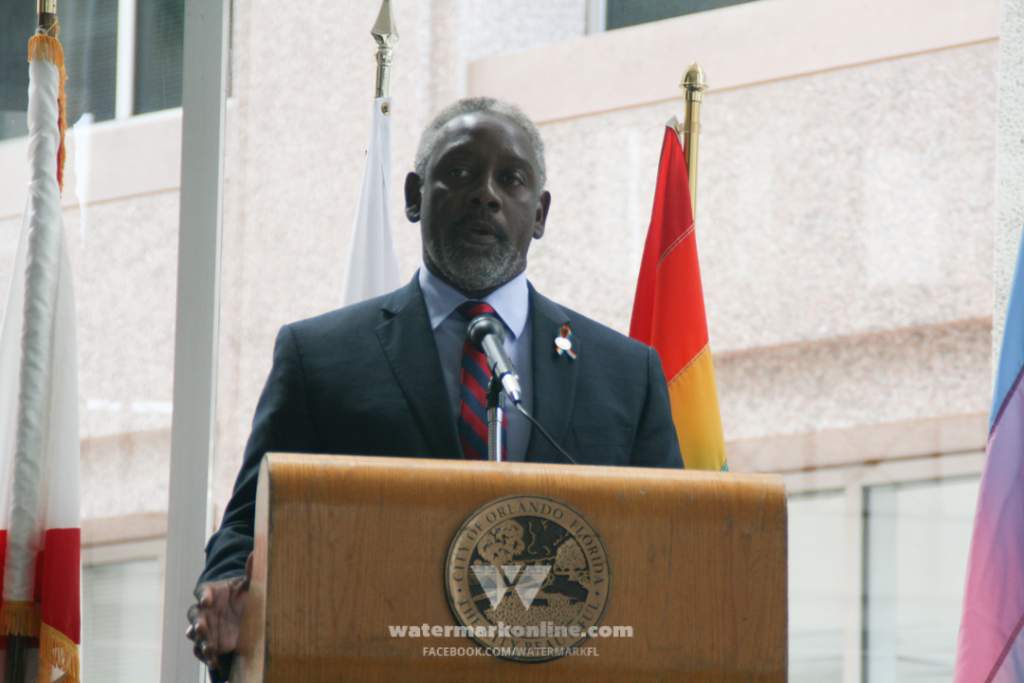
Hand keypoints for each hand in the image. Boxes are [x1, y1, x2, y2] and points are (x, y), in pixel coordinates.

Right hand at [186, 552, 252, 671]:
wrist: (244, 613)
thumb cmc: (243, 595)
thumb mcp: (248, 584)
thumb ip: (250, 571)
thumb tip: (255, 553)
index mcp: (211, 592)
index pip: (202, 591)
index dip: (203, 596)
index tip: (207, 600)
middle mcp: (204, 610)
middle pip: (194, 615)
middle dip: (197, 622)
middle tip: (201, 627)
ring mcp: (205, 627)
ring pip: (195, 634)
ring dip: (199, 641)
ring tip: (208, 647)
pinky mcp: (209, 642)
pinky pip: (202, 649)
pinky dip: (205, 655)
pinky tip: (213, 661)